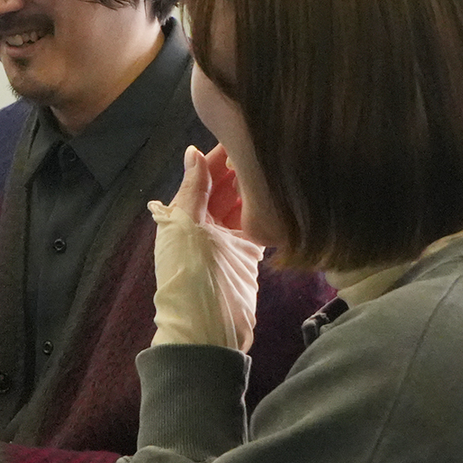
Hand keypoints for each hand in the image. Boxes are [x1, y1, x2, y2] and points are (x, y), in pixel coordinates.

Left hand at [149, 144, 264, 349]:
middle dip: (240, 167)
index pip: (202, 177)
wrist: (206, 330)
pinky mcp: (247, 254)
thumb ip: (194, 190)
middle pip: (224, 188)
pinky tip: (279, 193)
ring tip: (275, 162)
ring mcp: (227, 239)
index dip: (218, 157)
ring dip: (254, 185)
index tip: (241, 133)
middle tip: (265, 145)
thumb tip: (193, 152)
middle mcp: (204, 224)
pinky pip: (257, 225)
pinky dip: (265, 210)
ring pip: (242, 204)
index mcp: (183, 215)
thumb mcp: (186, 226)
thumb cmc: (189, 275)